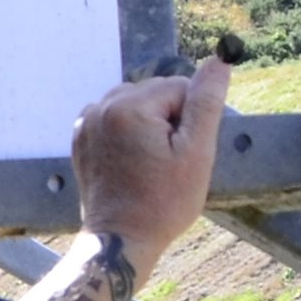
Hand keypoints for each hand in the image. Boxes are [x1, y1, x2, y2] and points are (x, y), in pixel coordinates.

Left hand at [68, 55, 228, 271]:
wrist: (121, 239)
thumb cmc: (164, 202)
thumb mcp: (197, 152)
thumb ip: (207, 102)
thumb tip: (220, 60)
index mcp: (128, 107)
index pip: (180, 88)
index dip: (192, 120)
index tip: (183, 154)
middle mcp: (101, 107)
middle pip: (156, 93)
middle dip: (170, 120)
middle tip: (167, 162)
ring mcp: (87, 122)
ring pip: (137, 104)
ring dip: (150, 125)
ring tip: (150, 163)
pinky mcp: (81, 137)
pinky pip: (116, 118)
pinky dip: (129, 132)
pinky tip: (133, 161)